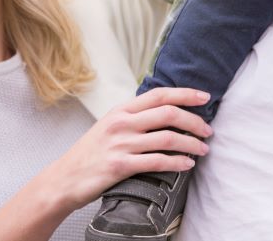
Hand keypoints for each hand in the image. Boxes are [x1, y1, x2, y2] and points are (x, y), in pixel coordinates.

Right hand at [45, 87, 212, 211]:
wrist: (64, 179)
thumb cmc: (90, 153)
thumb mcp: (109, 125)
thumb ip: (133, 117)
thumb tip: (164, 110)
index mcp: (121, 110)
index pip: (159, 95)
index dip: (185, 94)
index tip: (205, 97)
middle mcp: (122, 123)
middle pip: (168, 113)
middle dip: (194, 121)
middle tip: (208, 130)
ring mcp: (121, 144)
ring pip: (167, 138)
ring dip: (191, 143)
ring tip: (203, 149)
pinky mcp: (120, 166)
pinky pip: (157, 162)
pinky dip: (177, 163)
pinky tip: (188, 165)